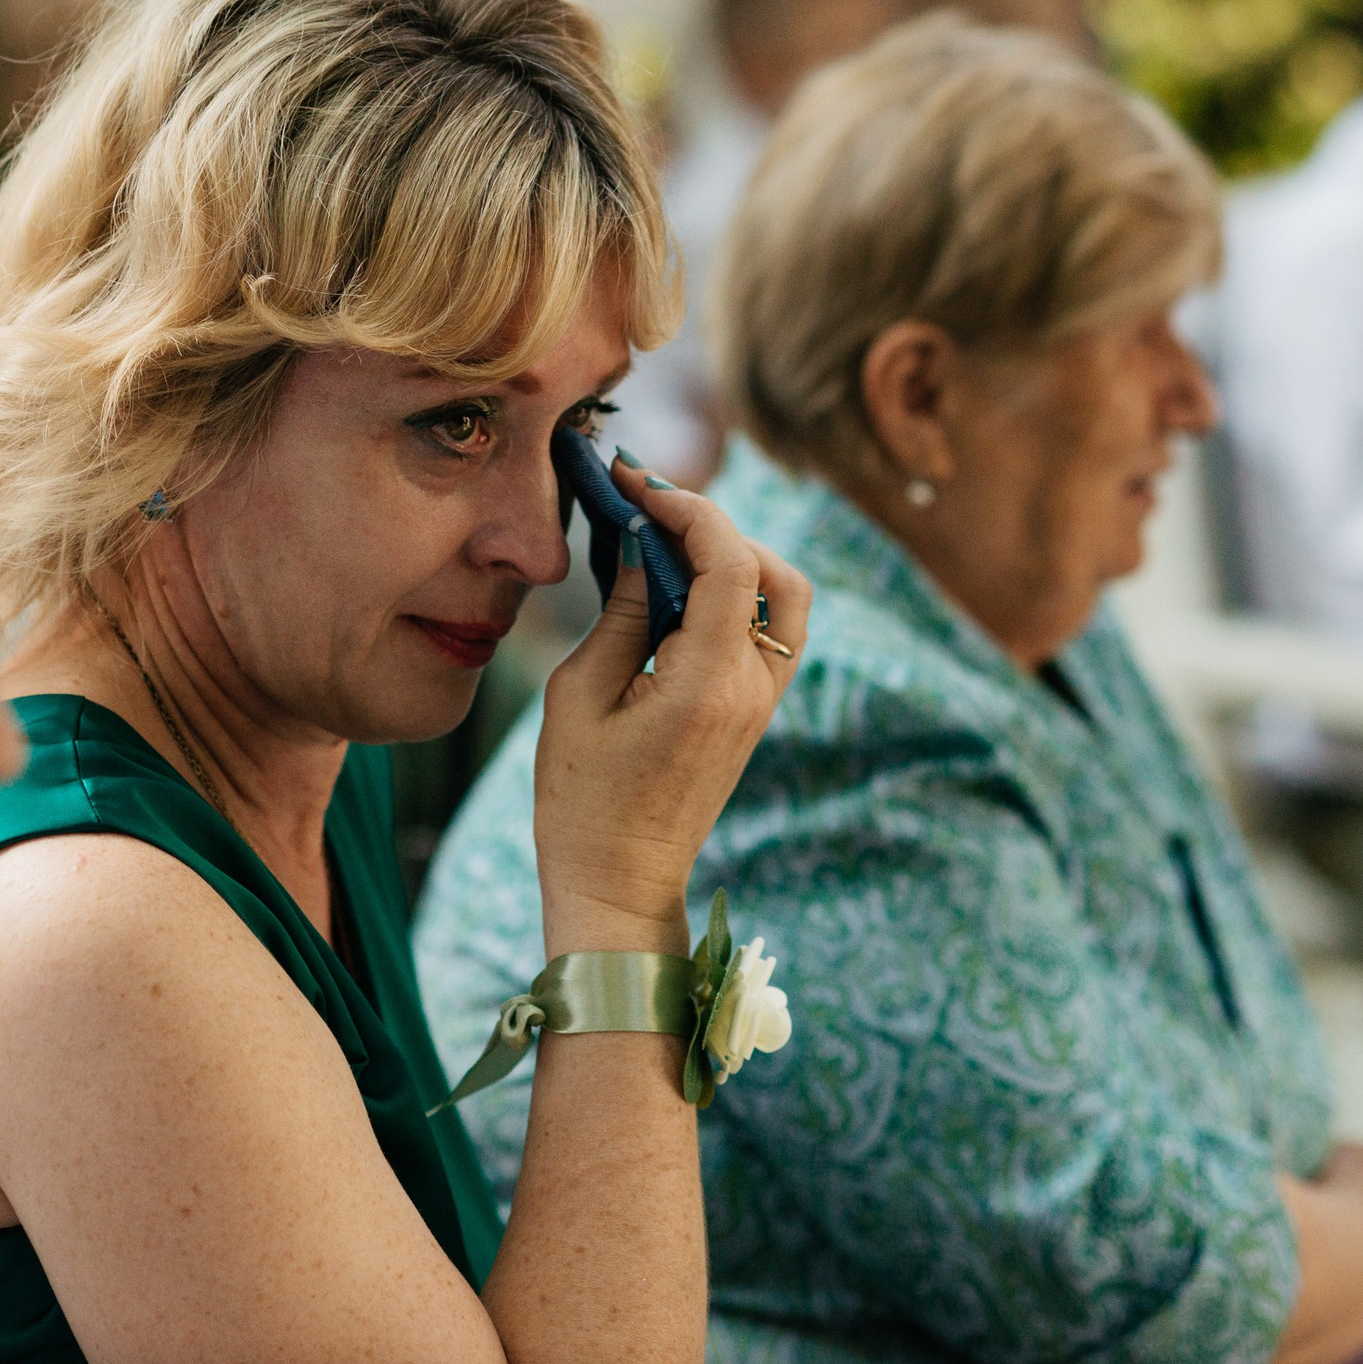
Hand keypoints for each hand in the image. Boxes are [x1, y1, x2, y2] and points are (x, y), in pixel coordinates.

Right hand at [531, 464, 809, 954]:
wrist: (618, 881)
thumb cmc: (582, 799)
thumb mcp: (578, 695)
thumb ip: (619, 611)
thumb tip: (639, 542)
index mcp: (707, 685)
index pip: (727, 562)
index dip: (686, 508)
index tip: (635, 481)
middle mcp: (752, 690)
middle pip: (768, 569)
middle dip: (710, 523)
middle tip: (646, 504)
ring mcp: (762, 703)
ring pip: (784, 595)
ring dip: (735, 553)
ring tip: (668, 540)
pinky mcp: (755, 712)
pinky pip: (770, 628)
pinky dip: (737, 589)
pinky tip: (681, 584)